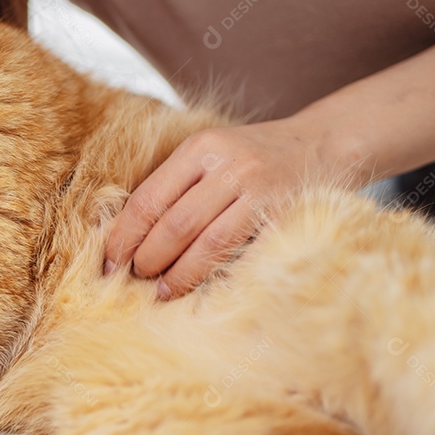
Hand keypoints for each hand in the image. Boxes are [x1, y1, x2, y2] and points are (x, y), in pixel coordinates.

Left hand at [104, 118, 341, 297]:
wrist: (325, 143)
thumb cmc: (254, 157)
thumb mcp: (212, 153)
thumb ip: (176, 184)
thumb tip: (128, 235)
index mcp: (201, 147)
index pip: (150, 198)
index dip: (125, 235)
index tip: (110, 261)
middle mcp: (230, 165)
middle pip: (175, 224)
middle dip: (148, 258)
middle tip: (134, 278)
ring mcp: (261, 191)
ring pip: (208, 243)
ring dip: (179, 274)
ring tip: (161, 291)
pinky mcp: (287, 215)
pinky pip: (245, 254)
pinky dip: (219, 276)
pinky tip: (202, 291)